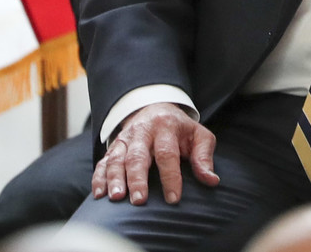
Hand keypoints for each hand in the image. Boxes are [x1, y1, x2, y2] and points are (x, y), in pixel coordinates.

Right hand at [91, 103, 217, 205]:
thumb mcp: (198, 136)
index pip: (168, 153)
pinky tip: (99, 194)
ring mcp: (125, 139)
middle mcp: (143, 132)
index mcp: (167, 127)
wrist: (155, 108)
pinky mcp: (113, 147)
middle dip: (137, 179)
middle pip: (138, 156)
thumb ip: (204, 157)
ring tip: (117, 198)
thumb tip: (212, 180)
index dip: (170, 177)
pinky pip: (102, 162)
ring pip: (117, 159)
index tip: (174, 199)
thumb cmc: (180, 129)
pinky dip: (98, 178)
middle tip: (139, 201)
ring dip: (115, 179)